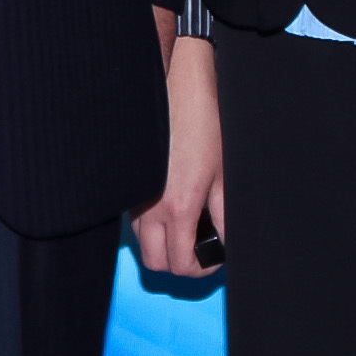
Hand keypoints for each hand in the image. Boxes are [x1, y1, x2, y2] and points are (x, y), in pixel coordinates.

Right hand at [133, 31, 225, 278]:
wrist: (177, 87)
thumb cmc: (203, 124)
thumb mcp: (224, 174)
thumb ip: (225, 215)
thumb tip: (228, 243)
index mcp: (177, 207)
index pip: (181, 264)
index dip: (202, 268)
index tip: (216, 255)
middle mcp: (148, 207)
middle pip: (155, 263)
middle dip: (179, 262)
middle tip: (201, 247)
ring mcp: (133, 196)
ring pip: (141, 243)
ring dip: (162, 243)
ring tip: (186, 225)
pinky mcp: (128, 183)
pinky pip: (133, 219)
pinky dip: (150, 224)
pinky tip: (169, 205)